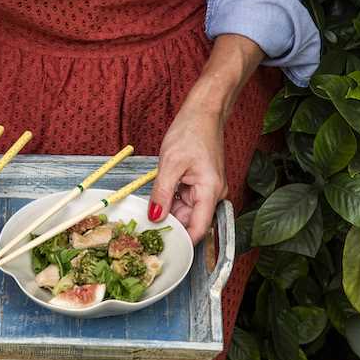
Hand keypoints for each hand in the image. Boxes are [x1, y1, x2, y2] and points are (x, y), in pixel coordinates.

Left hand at [150, 105, 227, 243]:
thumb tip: (155, 218)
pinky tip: (158, 199)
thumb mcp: (170, 163)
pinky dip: (171, 202)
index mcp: (210, 192)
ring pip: (186, 211)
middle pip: (191, 221)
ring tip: (148, 213)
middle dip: (171, 226)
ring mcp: (207, 190)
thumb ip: (162, 194)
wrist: (203, 113)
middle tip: (146, 230)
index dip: (182, 241)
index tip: (161, 245)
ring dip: (169, 213)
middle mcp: (213, 194)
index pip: (199, 229)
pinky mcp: (200, 184)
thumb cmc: (191, 132)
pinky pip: (185, 200)